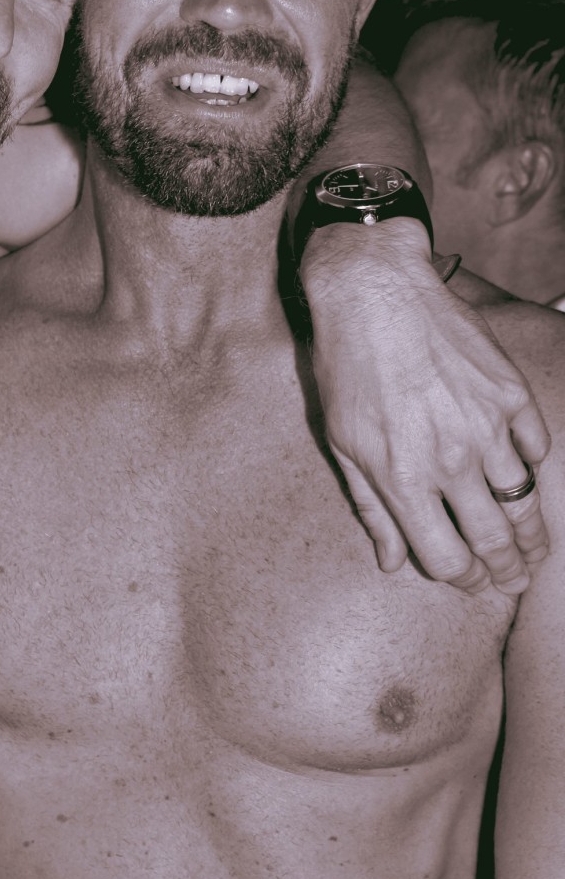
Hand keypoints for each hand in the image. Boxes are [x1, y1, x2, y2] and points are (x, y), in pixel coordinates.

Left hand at [300, 221, 550, 594]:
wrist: (375, 294)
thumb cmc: (346, 367)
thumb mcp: (341, 442)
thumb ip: (372, 507)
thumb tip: (392, 561)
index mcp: (402, 479)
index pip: (447, 557)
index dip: (464, 580)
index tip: (473, 584)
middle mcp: (450, 461)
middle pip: (494, 539)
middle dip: (507, 570)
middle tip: (513, 581)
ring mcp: (487, 426)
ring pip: (524, 500)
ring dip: (532, 534)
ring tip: (533, 549)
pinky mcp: (511, 393)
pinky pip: (537, 448)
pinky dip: (534, 468)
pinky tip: (527, 479)